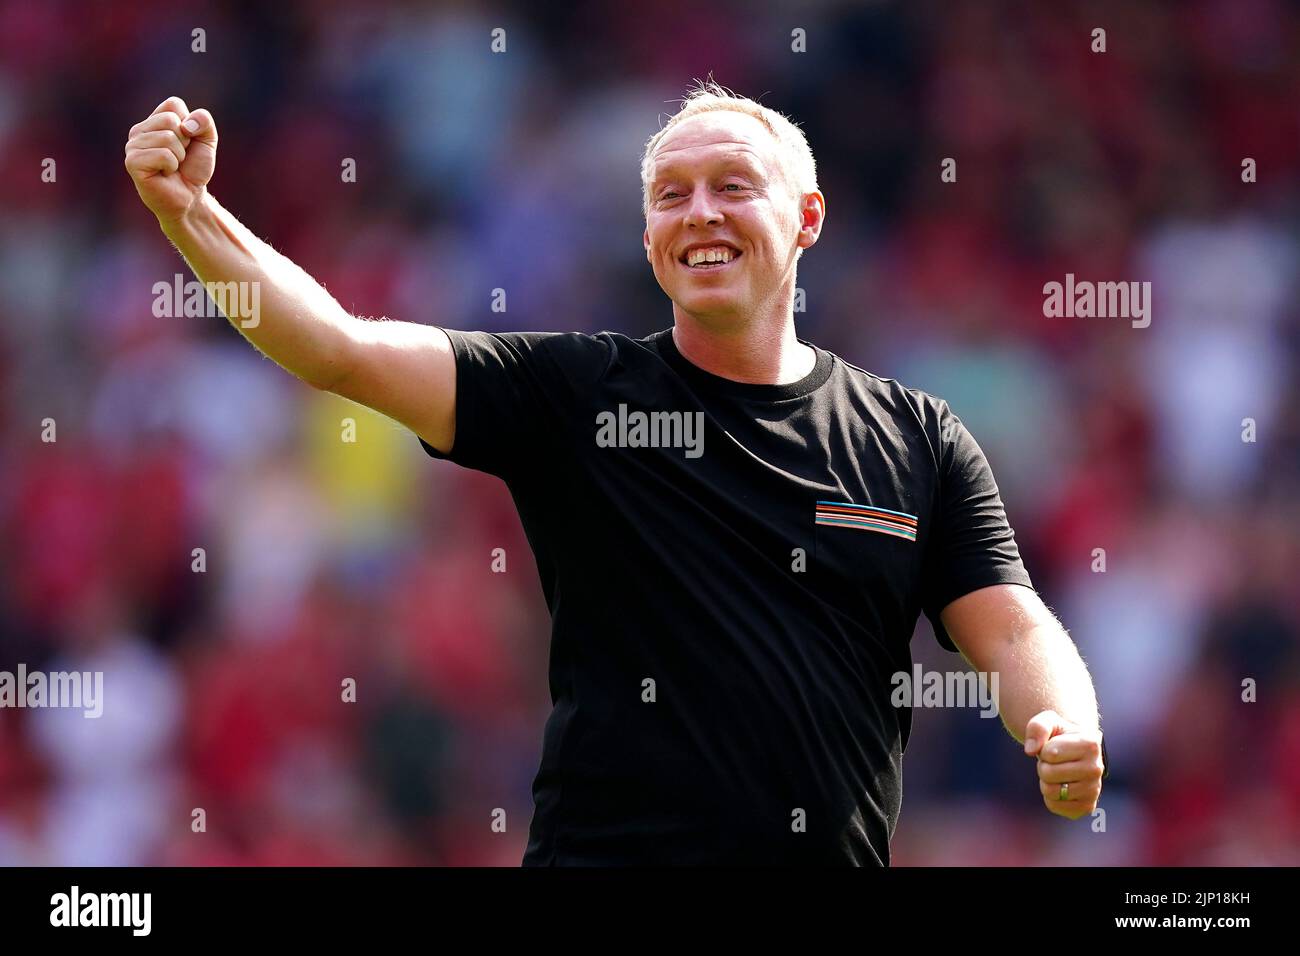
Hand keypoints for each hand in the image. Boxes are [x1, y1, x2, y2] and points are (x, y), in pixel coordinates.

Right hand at [124, 96, 217, 225]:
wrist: (189, 198)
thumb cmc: (193, 169)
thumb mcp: (206, 141)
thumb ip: (204, 122)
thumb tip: (187, 124)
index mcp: (153, 120)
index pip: (173, 104)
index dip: (190, 125)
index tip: (187, 143)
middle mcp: (139, 130)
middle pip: (170, 120)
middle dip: (184, 142)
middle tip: (179, 158)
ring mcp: (132, 146)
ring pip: (167, 137)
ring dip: (178, 156)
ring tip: (171, 167)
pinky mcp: (132, 162)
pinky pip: (163, 154)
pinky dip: (171, 166)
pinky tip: (164, 174)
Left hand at [1023, 710, 1103, 820]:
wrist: (1074, 753)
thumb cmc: (1059, 735)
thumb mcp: (1048, 721)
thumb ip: (1038, 727)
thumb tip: (1031, 750)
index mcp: (1091, 744)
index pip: (1049, 753)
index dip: (1044, 749)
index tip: (1054, 747)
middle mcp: (1097, 769)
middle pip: (1048, 773)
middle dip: (1043, 766)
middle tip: (1054, 762)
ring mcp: (1093, 790)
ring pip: (1050, 791)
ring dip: (1046, 781)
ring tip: (1058, 773)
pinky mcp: (1086, 806)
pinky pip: (1054, 806)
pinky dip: (1050, 797)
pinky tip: (1061, 786)